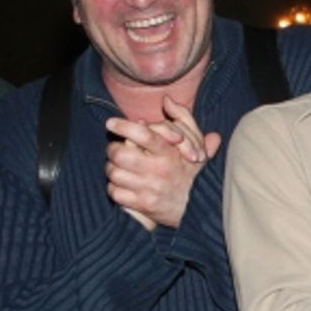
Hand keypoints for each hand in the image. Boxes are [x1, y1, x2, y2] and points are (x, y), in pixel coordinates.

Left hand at [105, 96, 222, 230]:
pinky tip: (124, 188)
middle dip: (113, 150)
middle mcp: (159, 171)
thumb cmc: (191, 174)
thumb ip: (183, 120)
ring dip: (112, 170)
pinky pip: (115, 192)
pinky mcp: (143, 205)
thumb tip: (168, 100)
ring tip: (120, 170)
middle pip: (119, 153)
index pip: (144, 135)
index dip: (124, 126)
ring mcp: (150, 190)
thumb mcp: (194, 146)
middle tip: (116, 151)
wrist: (198, 210)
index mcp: (170, 154)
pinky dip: (115, 189)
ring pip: (113, 173)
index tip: (111, 122)